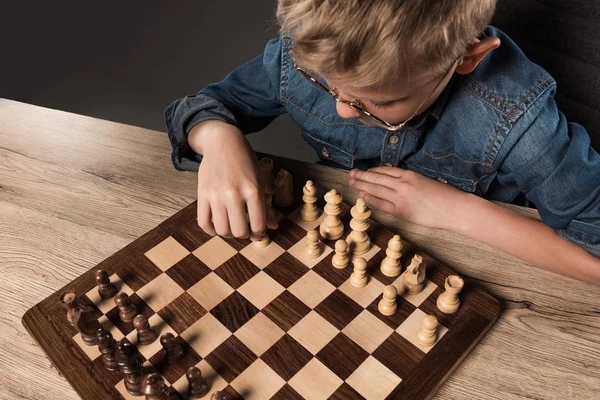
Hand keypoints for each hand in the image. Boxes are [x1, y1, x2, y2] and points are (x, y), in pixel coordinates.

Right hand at [189, 121, 277, 238]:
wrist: (223, 143)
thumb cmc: (245, 161)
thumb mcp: (260, 180)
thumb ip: (266, 205)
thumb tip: (273, 226)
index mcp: (253, 190)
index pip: (258, 225)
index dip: (259, 233)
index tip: (257, 230)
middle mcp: (234, 194)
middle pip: (239, 231)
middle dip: (243, 235)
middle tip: (244, 229)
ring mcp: (216, 195)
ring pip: (222, 230)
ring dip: (228, 234)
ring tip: (231, 227)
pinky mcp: (202, 195)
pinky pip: (203, 222)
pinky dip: (210, 230)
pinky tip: (217, 226)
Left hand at [348, 166, 467, 230]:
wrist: (455, 208)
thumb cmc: (446, 196)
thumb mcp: (427, 181)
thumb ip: (411, 181)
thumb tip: (398, 182)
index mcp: (410, 174)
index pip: (386, 170)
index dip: (374, 171)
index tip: (366, 171)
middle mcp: (403, 183)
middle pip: (377, 177)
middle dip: (362, 175)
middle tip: (351, 174)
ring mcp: (401, 197)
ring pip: (376, 188)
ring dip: (362, 185)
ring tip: (352, 182)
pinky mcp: (401, 210)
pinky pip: (381, 204)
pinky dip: (370, 199)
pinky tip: (362, 196)